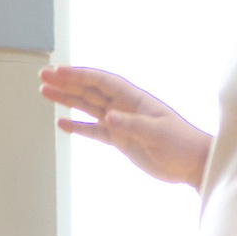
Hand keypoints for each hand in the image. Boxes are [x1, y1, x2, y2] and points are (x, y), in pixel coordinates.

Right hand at [38, 67, 212, 187]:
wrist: (194, 164)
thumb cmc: (182, 144)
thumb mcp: (157, 133)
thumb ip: (132, 123)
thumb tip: (107, 116)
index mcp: (134, 99)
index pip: (102, 82)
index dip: (80, 75)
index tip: (58, 71)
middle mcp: (124, 107)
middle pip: (90, 90)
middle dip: (66, 82)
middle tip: (43, 76)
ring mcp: (121, 123)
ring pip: (88, 107)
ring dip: (67, 99)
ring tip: (45, 92)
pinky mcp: (121, 140)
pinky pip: (94, 131)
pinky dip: (79, 126)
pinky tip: (63, 123)